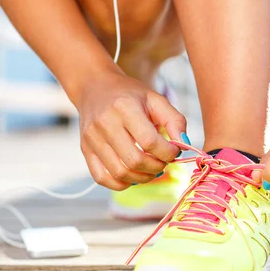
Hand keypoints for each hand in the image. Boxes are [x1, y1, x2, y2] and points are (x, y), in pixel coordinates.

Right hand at [76, 71, 185, 189]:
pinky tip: (133, 175)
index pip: (150, 142)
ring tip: (151, 169)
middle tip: (163, 162)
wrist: (94, 87)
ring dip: (142, 178)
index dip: (168, 153)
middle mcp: (104, 124)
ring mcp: (92, 139)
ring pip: (120, 173)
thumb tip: (184, 145)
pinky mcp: (85, 150)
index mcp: (124, 107)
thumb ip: (175, 121)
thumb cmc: (129, 94)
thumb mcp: (155, 99)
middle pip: (135, 161)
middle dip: (157, 167)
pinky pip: (102, 178)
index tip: (174, 151)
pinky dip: (121, 184)